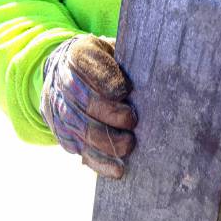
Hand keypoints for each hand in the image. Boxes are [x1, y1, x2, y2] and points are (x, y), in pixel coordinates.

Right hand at [40, 34, 136, 178]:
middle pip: (84, 100)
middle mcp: (63, 81)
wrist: (67, 74)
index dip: (106, 78)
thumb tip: (160, 77)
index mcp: (78, 55)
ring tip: (129, 145)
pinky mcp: (64, 135)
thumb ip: (131, 60)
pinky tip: (118, 170)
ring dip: (106, 140)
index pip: (86, 63)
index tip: (126, 90)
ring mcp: (60, 110)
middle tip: (132, 120)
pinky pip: (81, 151)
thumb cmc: (106, 64)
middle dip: (110, 113)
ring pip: (81, 128)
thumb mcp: (115, 51)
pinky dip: (100, 162)